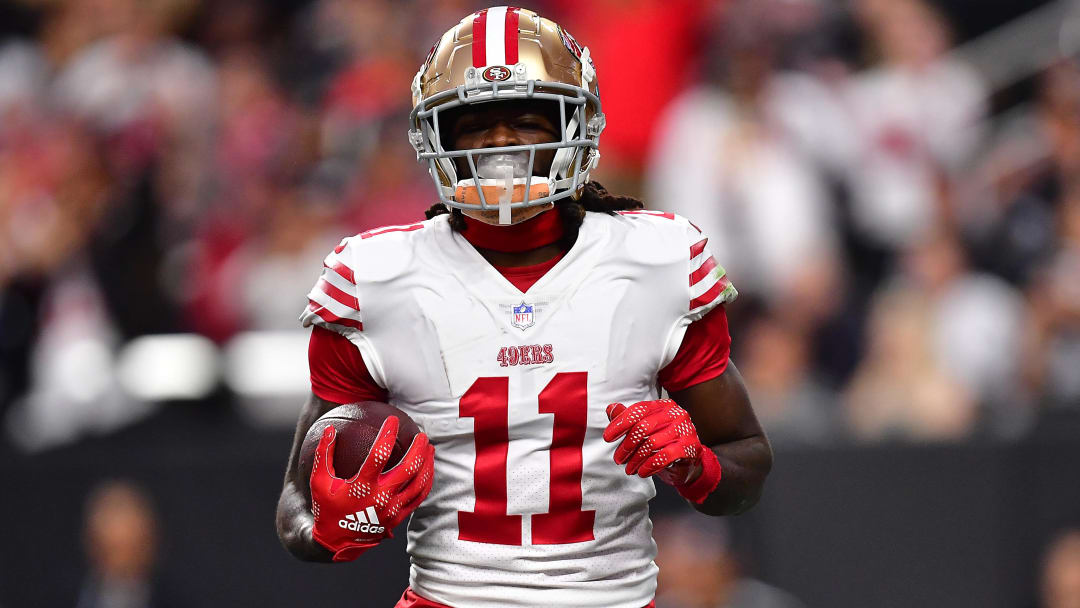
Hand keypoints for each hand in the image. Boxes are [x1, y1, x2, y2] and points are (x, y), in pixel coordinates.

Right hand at [309, 417, 434, 561]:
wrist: (336, 543)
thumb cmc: (327, 509)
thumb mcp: (319, 482)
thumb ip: (323, 455)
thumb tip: (328, 429)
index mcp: (362, 487)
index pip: (379, 455)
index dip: (388, 435)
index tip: (392, 420)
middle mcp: (381, 498)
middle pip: (408, 468)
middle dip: (418, 448)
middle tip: (422, 433)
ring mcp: (392, 509)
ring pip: (419, 483)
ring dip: (427, 464)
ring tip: (430, 448)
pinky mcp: (398, 518)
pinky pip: (419, 497)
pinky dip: (426, 481)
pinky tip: (428, 470)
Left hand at [603, 399, 704, 485]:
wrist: (688, 463)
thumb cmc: (664, 444)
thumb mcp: (645, 430)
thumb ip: (629, 418)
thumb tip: (611, 408)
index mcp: (663, 405)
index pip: (638, 410)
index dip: (620, 424)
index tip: (608, 437)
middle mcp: (676, 414)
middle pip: (643, 427)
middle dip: (627, 445)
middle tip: (618, 459)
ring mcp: (685, 430)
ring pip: (652, 443)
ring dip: (636, 459)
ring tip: (629, 468)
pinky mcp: (690, 447)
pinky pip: (665, 456)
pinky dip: (650, 465)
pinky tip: (642, 472)